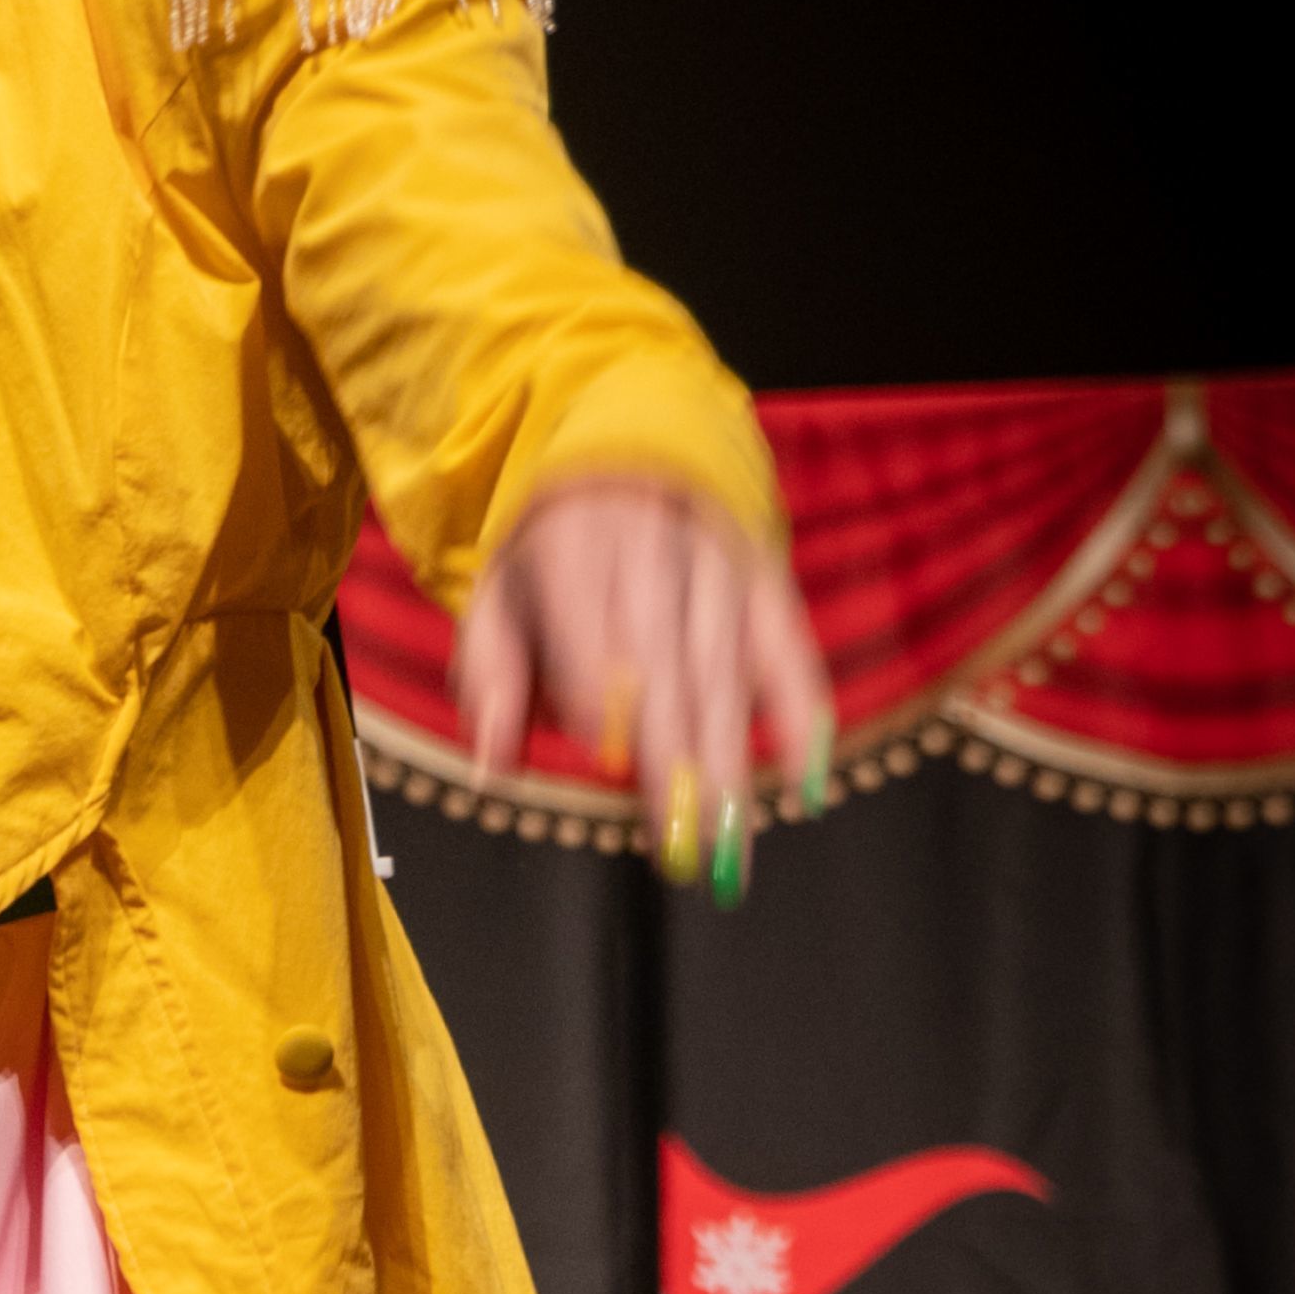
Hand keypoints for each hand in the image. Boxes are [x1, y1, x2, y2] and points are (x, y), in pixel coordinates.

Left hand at [456, 478, 832, 894]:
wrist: (632, 456)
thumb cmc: (555, 552)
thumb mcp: (497, 592)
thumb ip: (489, 674)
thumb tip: (491, 765)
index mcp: (573, 551)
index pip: (585, 630)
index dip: (600, 691)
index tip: (611, 758)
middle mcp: (654, 556)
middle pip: (664, 664)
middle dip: (676, 755)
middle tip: (684, 837)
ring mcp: (719, 567)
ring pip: (725, 668)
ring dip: (732, 756)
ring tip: (734, 836)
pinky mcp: (766, 582)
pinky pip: (787, 651)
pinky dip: (802, 713)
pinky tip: (805, 775)